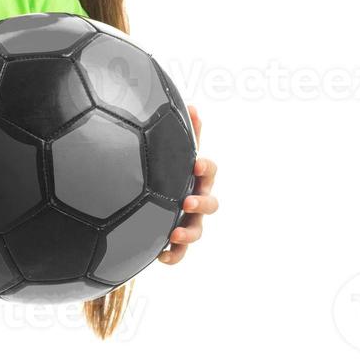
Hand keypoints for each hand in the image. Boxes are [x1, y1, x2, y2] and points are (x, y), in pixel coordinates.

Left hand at [160, 105, 217, 264]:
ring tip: (174, 233)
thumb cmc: (166, 171)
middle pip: (211, 204)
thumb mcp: (172, 152)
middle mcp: (196, 200)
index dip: (206, 168)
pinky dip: (173, 256)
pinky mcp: (175, 241)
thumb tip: (191, 103)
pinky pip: (179, 254)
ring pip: (198, 232)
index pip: (209, 171)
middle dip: (202, 203)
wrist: (147, 201)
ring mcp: (188, 221)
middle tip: (188, 200)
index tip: (196, 164)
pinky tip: (159, 256)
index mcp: (196, 179)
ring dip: (190, 232)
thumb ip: (184, 133)